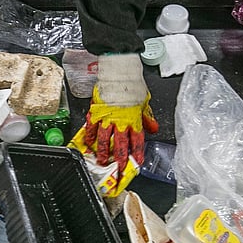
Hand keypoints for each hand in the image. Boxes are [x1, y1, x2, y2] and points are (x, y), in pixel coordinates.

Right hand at [82, 53, 158, 171]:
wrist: (118, 72)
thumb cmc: (132, 84)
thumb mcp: (145, 102)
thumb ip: (147, 118)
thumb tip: (154, 128)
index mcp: (133, 119)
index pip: (136, 140)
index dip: (137, 153)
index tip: (137, 162)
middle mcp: (120, 121)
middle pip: (119, 144)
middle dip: (119, 159)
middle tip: (118, 169)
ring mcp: (106, 118)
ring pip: (103, 139)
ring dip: (103, 152)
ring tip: (101, 161)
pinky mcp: (95, 112)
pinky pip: (91, 127)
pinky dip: (89, 136)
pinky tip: (88, 143)